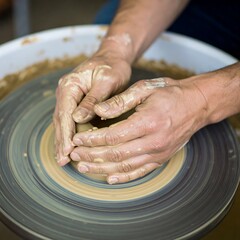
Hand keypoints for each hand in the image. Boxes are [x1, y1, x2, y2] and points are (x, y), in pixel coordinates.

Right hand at [53, 54, 130, 165]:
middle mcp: (66, 92)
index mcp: (70, 85)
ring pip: (63, 122)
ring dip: (63, 140)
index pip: (65, 113)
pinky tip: (71, 146)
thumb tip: (78, 118)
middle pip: (60, 120)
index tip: (67, 151)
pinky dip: (70, 134)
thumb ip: (92, 99)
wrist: (112, 58)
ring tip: (63, 158)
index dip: (66, 134)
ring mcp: (69, 98)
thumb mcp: (106, 81)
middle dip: (62, 141)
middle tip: (62, 160)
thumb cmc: (112, 67)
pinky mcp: (76, 102)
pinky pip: (70, 121)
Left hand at [70, 77, 207, 183]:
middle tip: (74, 154)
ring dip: (102, 168)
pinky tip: (109, 178)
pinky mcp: (161, 158)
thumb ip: (120, 101)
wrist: (197, 104)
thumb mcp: (145, 89)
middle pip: (115, 154)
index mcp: (147, 122)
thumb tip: (97, 110)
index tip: (77, 139)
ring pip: (125, 166)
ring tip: (84, 166)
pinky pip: (140, 171)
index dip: (92, 139)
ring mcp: (158, 153)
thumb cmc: (170, 93)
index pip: (112, 136)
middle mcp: (153, 142)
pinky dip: (123, 177)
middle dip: (91, 155)